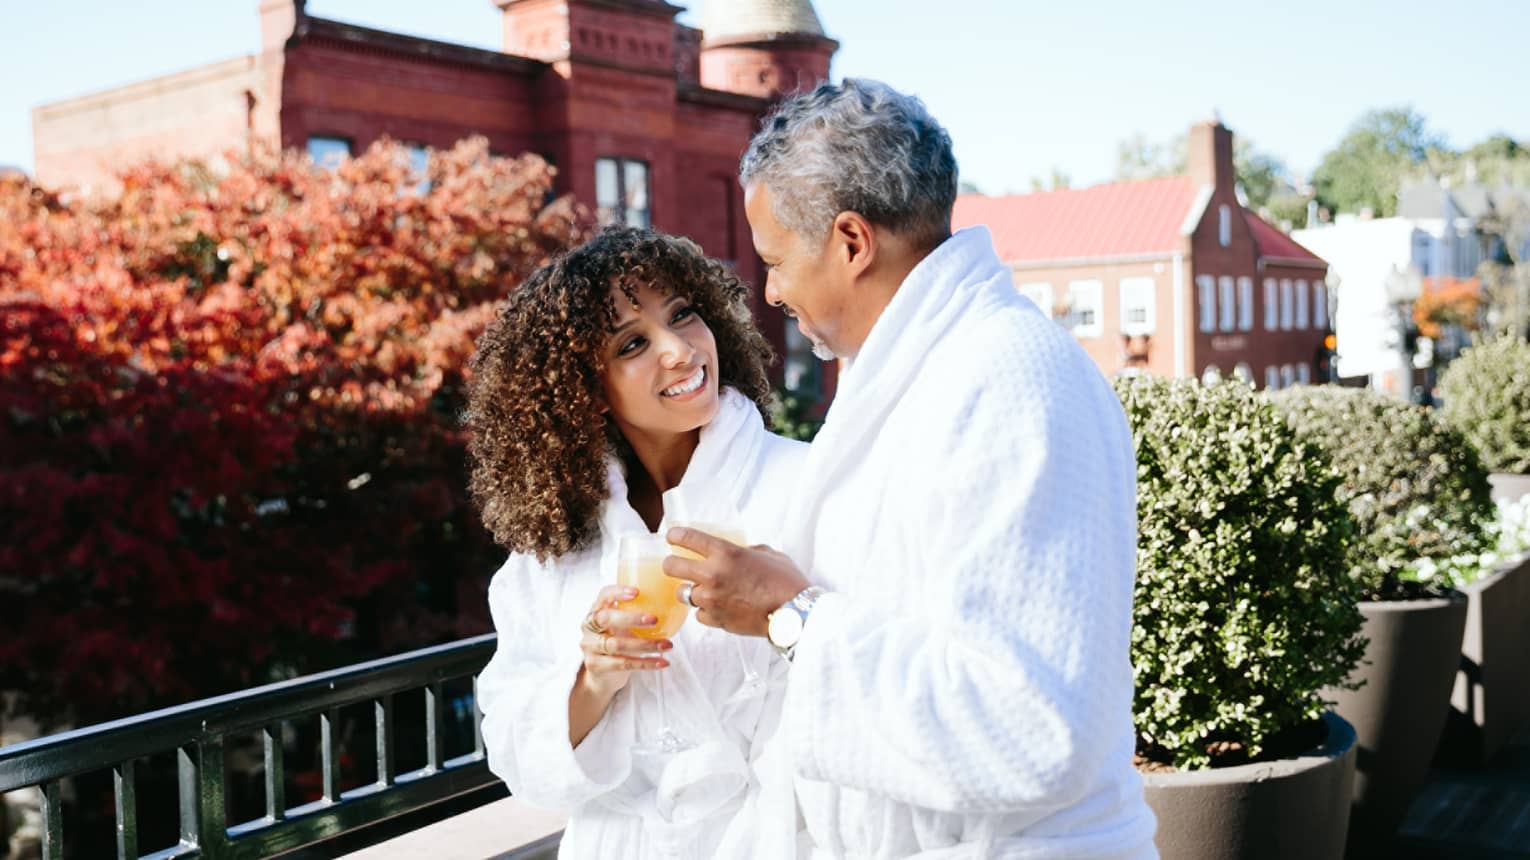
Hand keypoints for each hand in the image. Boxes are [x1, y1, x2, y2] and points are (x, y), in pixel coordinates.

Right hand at [578, 584, 671, 697]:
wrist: (602, 675)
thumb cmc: (617, 642)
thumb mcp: (622, 626)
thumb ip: (636, 614)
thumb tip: (672, 603)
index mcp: (596, 611)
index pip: (603, 595)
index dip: (618, 592)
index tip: (637, 592)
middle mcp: (589, 627)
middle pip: (605, 619)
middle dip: (631, 618)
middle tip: (655, 619)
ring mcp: (590, 647)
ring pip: (617, 644)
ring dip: (646, 644)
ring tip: (667, 645)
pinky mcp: (596, 666)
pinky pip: (623, 663)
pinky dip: (646, 663)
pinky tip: (662, 662)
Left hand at [663, 528, 810, 636]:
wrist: (794, 614)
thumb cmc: (786, 582)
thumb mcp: (768, 554)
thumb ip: (747, 551)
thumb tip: (740, 552)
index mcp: (726, 553)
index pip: (688, 538)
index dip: (675, 535)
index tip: (672, 536)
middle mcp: (713, 575)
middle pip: (672, 566)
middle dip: (670, 564)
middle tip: (674, 565)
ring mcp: (712, 599)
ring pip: (683, 593)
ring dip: (690, 591)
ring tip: (702, 590)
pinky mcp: (716, 620)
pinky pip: (699, 614)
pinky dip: (705, 611)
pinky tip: (717, 607)